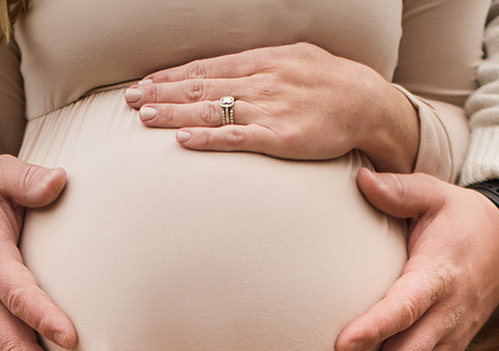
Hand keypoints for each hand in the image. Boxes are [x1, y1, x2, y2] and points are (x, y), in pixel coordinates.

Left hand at [124, 43, 418, 172]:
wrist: (368, 104)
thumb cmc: (331, 85)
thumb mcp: (294, 60)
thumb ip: (259, 68)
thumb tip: (226, 74)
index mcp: (263, 61)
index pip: (206, 68)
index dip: (172, 76)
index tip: (144, 82)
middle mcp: (261, 81)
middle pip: (201, 87)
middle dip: (161, 93)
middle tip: (130, 99)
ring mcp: (269, 110)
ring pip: (212, 111)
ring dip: (174, 114)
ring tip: (144, 116)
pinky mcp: (279, 138)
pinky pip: (237, 138)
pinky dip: (207, 139)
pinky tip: (182, 142)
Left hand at [328, 170, 498, 350]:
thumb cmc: (462, 215)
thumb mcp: (435, 192)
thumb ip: (398, 189)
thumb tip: (360, 179)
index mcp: (439, 274)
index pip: (406, 305)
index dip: (376, 326)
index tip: (342, 344)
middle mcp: (448, 312)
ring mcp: (451, 336)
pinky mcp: (450, 349)